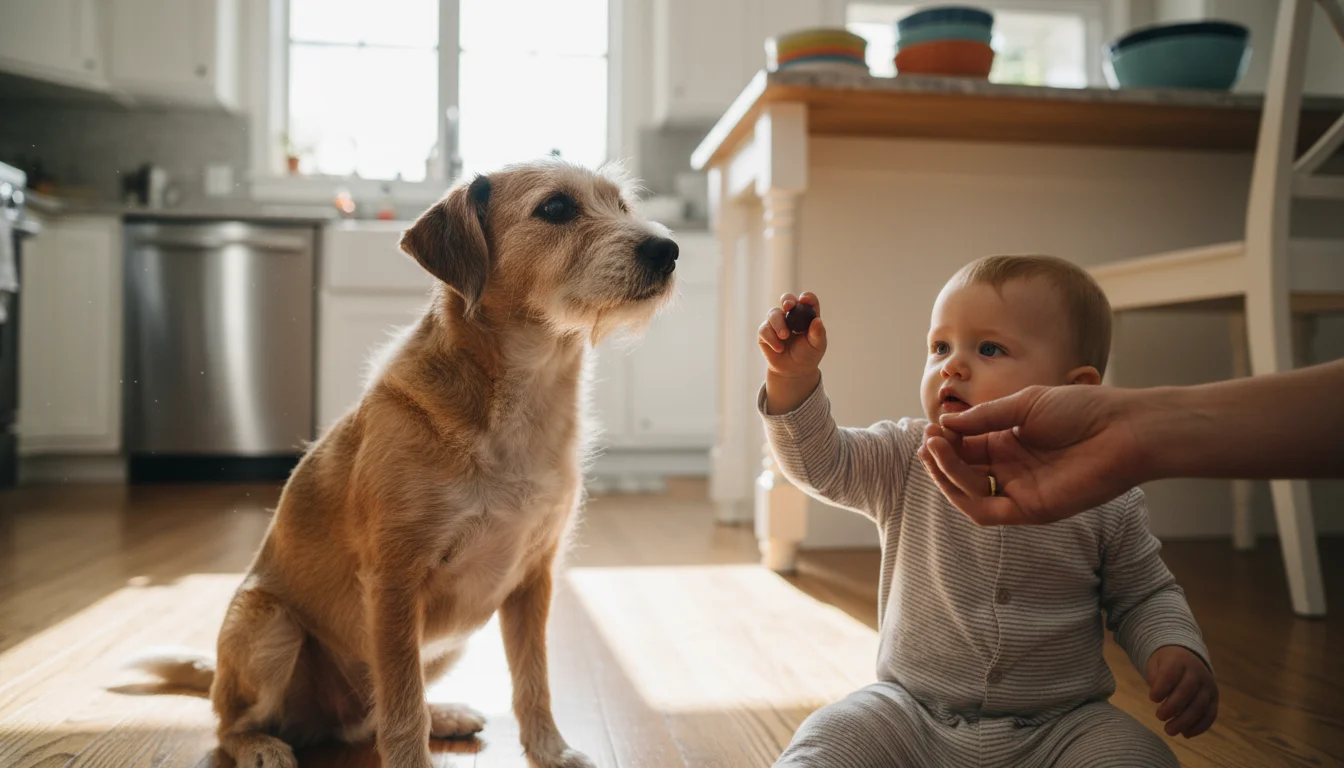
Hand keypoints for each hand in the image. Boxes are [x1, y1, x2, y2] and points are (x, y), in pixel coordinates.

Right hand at [759, 292, 826, 414]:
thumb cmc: (807, 355)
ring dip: (778, 324)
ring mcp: (777, 322)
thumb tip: (818, 321)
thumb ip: (818, 333)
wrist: (793, 371)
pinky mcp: (765, 332)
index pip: (808, 300)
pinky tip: (779, 349)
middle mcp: (791, 315)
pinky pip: (764, 329)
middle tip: (788, 306)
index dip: (807, 297)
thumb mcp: (817, 346)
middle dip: (787, 300)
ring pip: (773, 313)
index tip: (804, 300)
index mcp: (807, 315)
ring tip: (784, 336)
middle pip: (787, 299)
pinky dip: (771, 338)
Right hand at [916, 384, 1145, 524]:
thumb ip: (985, 418)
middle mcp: (1012, 469)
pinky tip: (950, 468)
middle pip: (963, 471)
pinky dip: (962, 494)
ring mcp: (1020, 490)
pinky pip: (986, 511)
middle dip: (940, 456)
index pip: (966, 447)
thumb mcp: (1024, 405)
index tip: (932, 427)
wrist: (1123, 429)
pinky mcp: (1031, 509)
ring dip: (945, 473)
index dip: (946, 440)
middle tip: (928, 438)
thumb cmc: (1082, 410)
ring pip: (968, 492)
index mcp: (1010, 442)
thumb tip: (944, 424)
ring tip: (934, 447)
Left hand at [1146, 645, 1217, 738]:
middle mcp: (1197, 672)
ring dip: (1185, 721)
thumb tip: (1157, 697)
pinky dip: (1199, 727)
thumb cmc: (1166, 665)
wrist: (1187, 658)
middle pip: (1187, 691)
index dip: (1162, 688)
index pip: (1171, 674)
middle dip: (1172, 707)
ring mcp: (1208, 686)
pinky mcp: (1214, 699)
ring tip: (1169, 730)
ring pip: (1200, 705)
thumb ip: (1155, 678)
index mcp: (1179, 661)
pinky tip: (1185, 734)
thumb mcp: (1155, 665)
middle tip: (1159, 717)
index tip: (1152, 698)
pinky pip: (1210, 714)